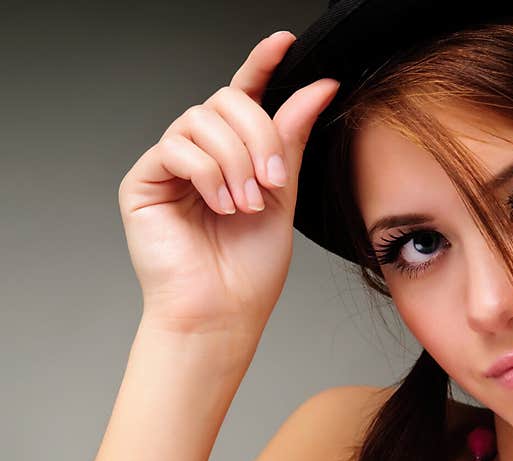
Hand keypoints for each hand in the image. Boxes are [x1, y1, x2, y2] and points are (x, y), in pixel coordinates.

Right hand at [118, 31, 339, 334]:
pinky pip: (176, 147)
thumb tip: (316, 87)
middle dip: (258, 137)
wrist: (223, 312)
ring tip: (245, 204)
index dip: (261, 65)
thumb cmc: (250, 267)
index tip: (284, 42)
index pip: (245, 97)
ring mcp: (170, 166)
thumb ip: (290, 139)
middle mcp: (201, 155)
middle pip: (225, 102)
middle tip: (271, 182)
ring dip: (235, 161)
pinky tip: (221, 204)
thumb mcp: (283, 194)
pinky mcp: (144, 181)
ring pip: (201, 120)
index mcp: (235, 155)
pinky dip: (208, 173)